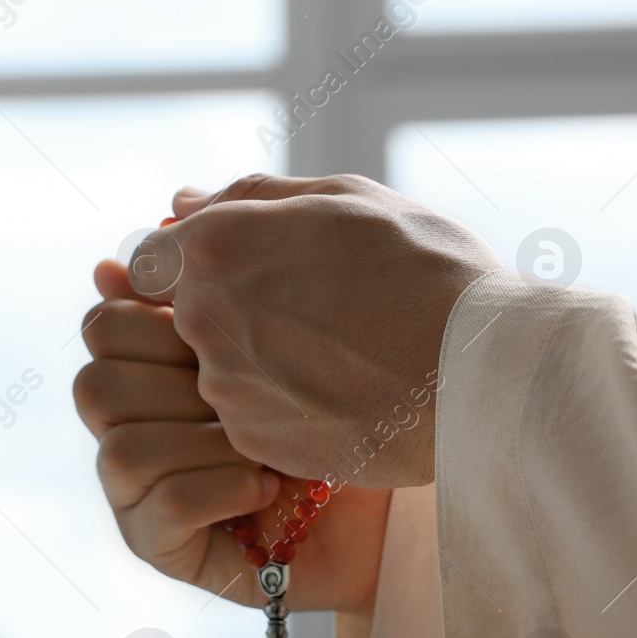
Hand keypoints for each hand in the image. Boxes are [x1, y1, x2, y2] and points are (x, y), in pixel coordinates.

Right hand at [75, 259, 392, 615]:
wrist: (391, 505)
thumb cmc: (347, 411)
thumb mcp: (287, 328)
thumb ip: (213, 283)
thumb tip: (113, 262)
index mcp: (149, 364)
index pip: (102, 326)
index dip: (153, 318)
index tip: (221, 326)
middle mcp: (131, 425)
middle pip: (94, 387)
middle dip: (176, 385)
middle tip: (244, 391)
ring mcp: (136, 490)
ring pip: (121, 448)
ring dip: (204, 443)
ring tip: (266, 448)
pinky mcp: (160, 544)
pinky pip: (164, 503)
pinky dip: (222, 486)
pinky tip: (269, 485)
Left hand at [139, 174, 504, 486]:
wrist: (483, 374)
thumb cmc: (426, 270)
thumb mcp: (347, 200)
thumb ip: (249, 198)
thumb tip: (180, 204)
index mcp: (216, 247)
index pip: (153, 258)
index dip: (197, 261)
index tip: (245, 267)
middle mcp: (204, 318)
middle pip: (189, 311)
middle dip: (237, 305)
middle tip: (319, 308)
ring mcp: (225, 385)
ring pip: (220, 365)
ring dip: (263, 358)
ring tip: (342, 352)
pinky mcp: (252, 439)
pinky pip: (250, 414)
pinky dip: (284, 404)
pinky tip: (342, 391)